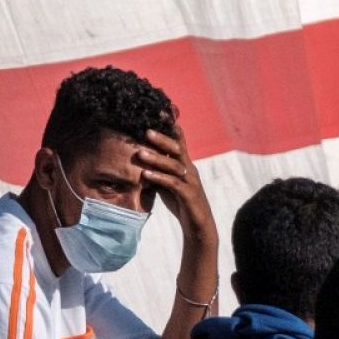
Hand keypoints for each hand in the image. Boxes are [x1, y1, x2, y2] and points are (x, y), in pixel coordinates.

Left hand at [137, 126, 214, 247]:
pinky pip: (173, 184)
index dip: (170, 126)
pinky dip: (159, 178)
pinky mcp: (188, 195)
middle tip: (146, 130)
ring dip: (156, 158)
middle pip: (177, 149)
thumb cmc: (182, 203)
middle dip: (162, 139)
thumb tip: (141, 158)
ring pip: (174, 166)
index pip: (179, 141)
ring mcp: (190, 182)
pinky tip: (146, 175)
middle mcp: (190, 170)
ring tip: (140, 153)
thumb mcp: (168, 183)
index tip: (159, 112)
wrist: (198, 226)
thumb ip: (159, 169)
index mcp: (185, 164)